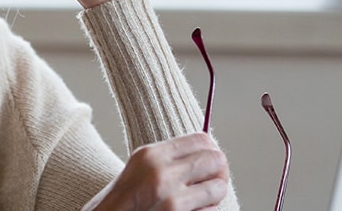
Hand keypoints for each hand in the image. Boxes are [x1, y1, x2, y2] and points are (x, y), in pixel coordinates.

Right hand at [83, 133, 230, 210]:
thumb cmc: (123, 201)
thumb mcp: (140, 169)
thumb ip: (169, 159)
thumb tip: (207, 152)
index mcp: (151, 154)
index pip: (201, 140)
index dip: (212, 150)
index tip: (212, 160)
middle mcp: (161, 172)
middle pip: (215, 160)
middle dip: (219, 172)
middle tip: (213, 181)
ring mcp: (170, 198)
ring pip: (218, 187)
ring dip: (214, 195)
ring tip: (202, 199)